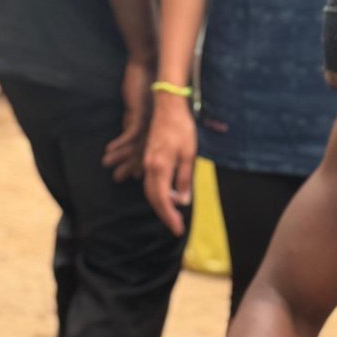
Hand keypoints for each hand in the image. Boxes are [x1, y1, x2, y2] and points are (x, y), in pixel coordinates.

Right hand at [103, 59, 153, 181]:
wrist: (149, 67)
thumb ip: (133, 125)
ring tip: (108, 164)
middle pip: (141, 153)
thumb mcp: (137, 110)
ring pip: (135, 146)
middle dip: (128, 166)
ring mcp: (147, 123)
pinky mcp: (140, 114)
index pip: (146, 152)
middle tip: (118, 179)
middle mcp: (151, 129)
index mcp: (153, 131)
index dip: (138, 165)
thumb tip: (128, 141)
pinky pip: (130, 133)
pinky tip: (109, 150)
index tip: (131, 177)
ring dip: (121, 157)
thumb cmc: (145, 88)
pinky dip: (119, 143)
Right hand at [143, 90, 197, 234]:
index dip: (170, 216)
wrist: (168, 107)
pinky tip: (170, 197)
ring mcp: (148, 162)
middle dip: (165, 214)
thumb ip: (185, 179)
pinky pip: (152, 182)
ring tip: (174, 216)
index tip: (178, 229)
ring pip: (151, 191)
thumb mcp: (189, 156)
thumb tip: (183, 201)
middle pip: (154, 198)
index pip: (163, 199)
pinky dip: (159, 194)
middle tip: (177, 227)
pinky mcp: (150, 158)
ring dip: (162, 205)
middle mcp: (150, 167)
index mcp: (159, 168)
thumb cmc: (182, 129)